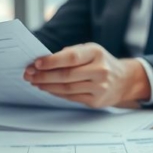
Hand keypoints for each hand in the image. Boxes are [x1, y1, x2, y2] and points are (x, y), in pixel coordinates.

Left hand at [22, 43, 150, 107]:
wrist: (124, 80)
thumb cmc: (101, 62)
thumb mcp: (91, 50)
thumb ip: (71, 53)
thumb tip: (44, 61)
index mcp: (96, 53)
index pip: (71, 57)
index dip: (51, 61)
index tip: (36, 63)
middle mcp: (100, 70)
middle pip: (66, 75)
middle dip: (43, 75)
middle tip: (29, 74)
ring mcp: (99, 87)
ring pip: (67, 88)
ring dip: (47, 86)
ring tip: (34, 82)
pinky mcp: (96, 101)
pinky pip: (71, 98)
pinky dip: (56, 93)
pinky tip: (47, 89)